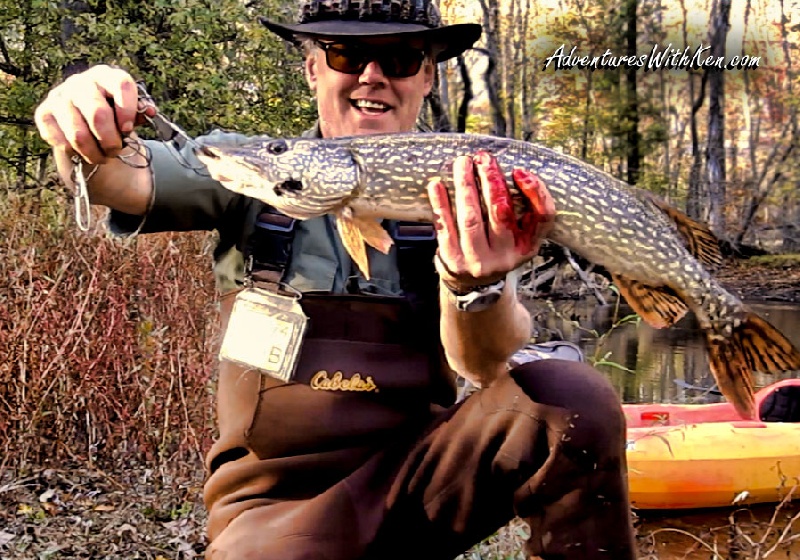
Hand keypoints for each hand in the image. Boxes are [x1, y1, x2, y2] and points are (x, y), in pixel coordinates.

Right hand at [34, 65, 155, 164]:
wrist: (85, 123)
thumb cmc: (114, 115)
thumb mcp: (129, 112)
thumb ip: (140, 112)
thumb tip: (149, 111)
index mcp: (106, 75)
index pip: (121, 83)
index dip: (128, 109)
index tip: (128, 129)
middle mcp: (80, 82)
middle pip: (98, 114)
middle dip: (110, 140)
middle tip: (115, 150)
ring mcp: (59, 96)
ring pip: (78, 134)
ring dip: (94, 153)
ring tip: (103, 156)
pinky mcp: (44, 113)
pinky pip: (62, 142)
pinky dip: (76, 153)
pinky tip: (83, 151)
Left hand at [427, 151, 554, 291]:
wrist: (472, 283)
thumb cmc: (496, 247)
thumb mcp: (518, 236)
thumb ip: (522, 209)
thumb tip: (511, 171)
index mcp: (527, 246)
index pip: (542, 217)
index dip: (535, 192)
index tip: (519, 171)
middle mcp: (505, 256)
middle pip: (500, 214)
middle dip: (491, 182)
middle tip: (484, 158)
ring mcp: (478, 261)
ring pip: (471, 219)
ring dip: (465, 187)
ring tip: (462, 163)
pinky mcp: (453, 261)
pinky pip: (446, 228)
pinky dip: (441, 204)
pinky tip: (437, 185)